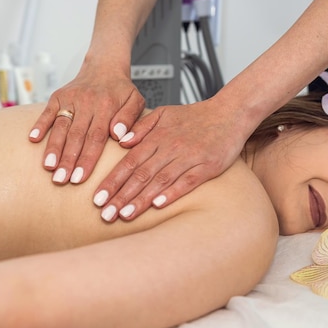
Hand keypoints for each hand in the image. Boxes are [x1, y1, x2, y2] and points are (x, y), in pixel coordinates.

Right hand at [29, 67, 144, 184]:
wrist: (104, 66)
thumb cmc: (121, 90)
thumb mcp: (135, 100)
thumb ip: (130, 118)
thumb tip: (118, 135)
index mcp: (106, 106)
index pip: (95, 138)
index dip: (87, 159)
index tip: (79, 178)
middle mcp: (87, 102)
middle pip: (76, 136)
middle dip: (68, 160)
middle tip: (61, 180)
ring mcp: (70, 99)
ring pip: (61, 126)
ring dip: (53, 148)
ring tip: (49, 167)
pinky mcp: (58, 96)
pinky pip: (47, 111)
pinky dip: (40, 124)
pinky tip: (33, 139)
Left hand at [93, 99, 242, 221]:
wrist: (230, 113)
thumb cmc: (195, 117)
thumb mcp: (164, 113)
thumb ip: (141, 126)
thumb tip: (121, 142)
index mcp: (157, 136)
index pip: (129, 162)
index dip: (112, 181)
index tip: (97, 198)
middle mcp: (170, 147)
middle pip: (141, 174)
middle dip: (121, 196)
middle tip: (105, 214)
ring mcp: (189, 157)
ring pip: (160, 180)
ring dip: (141, 199)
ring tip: (124, 215)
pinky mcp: (207, 166)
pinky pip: (187, 181)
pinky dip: (172, 193)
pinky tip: (158, 205)